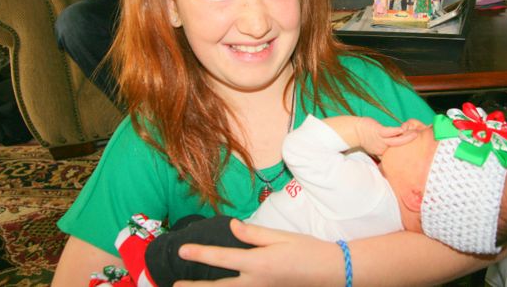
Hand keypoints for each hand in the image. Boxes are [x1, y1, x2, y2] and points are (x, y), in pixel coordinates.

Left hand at [173, 219, 342, 285]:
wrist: (332, 273)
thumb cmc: (307, 251)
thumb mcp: (281, 236)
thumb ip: (254, 233)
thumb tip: (232, 226)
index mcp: (258, 263)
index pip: (222, 258)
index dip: (200, 253)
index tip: (183, 250)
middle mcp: (256, 283)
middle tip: (174, 285)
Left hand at [355, 117, 418, 155]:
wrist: (355, 131)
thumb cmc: (368, 137)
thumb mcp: (378, 147)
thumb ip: (387, 152)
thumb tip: (391, 162)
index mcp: (387, 151)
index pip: (400, 152)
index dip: (410, 152)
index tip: (421, 153)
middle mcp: (386, 146)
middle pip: (400, 147)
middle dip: (411, 145)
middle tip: (424, 146)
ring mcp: (382, 139)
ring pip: (396, 140)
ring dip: (406, 138)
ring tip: (416, 135)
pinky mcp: (379, 131)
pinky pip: (388, 131)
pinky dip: (395, 131)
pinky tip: (402, 130)